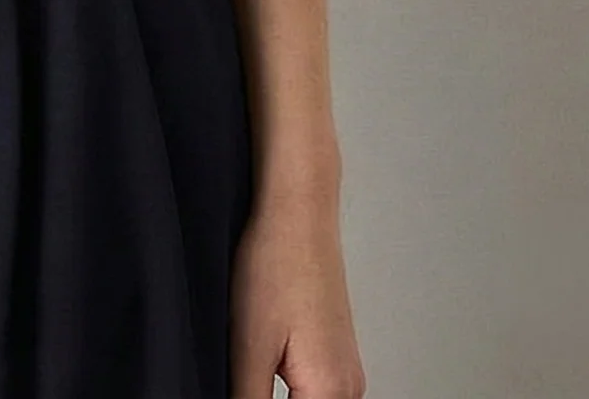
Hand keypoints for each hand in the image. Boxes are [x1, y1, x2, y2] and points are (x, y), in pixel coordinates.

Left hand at [229, 182, 366, 398]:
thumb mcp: (246, 347)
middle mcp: (349, 388)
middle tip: (238, 378)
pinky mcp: (333, 352)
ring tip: (242, 374)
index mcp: (331, 394)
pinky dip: (286, 393)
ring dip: (273, 398)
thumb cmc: (275, 263)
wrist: (297, 208)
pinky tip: (257, 376)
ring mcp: (345, 370)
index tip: (240, 392)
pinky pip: (313, 392)